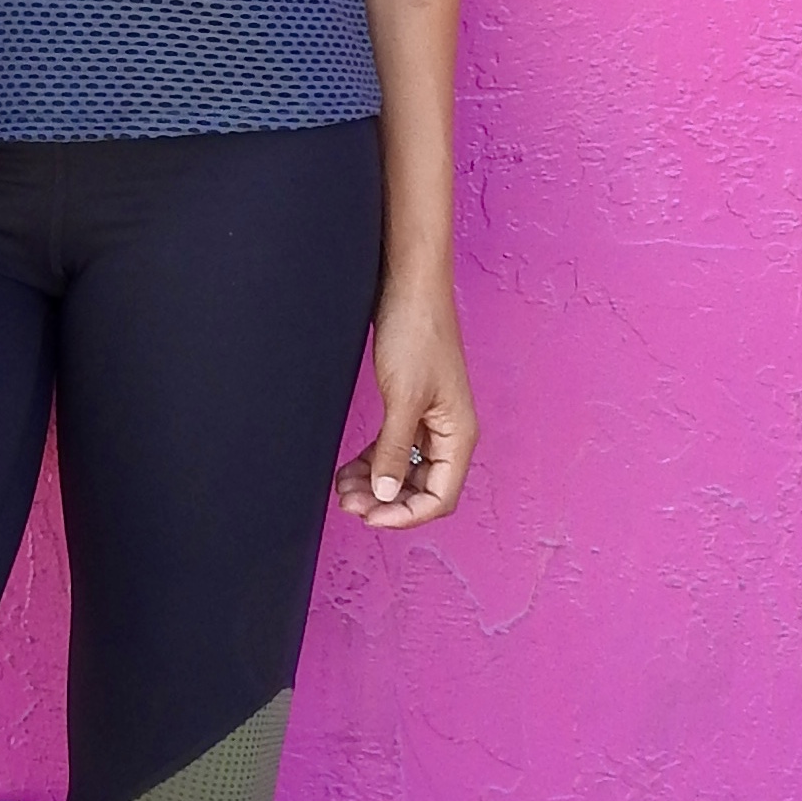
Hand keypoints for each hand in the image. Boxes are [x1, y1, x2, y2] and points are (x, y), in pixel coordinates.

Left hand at [334, 280, 474, 528]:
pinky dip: (374, 460)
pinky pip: (395, 447)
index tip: (369, 515)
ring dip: (376, 483)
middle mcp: (449, 432)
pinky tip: (349, 468)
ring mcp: (430, 419)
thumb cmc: (416, 333)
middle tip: (347, 503)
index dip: (405, 514)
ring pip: (405, 469)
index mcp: (459, 434)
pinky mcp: (411, 404)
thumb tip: (386, 495)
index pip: (440, 498)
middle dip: (386, 501)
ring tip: (342, 489)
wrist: (409, 285)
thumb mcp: (403, 398)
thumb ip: (395, 449)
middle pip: (421, 488)